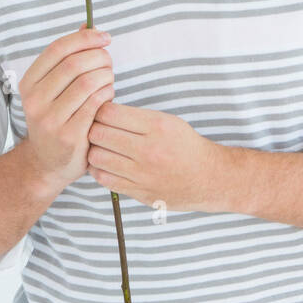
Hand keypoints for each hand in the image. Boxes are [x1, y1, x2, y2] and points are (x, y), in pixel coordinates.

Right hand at [18, 24, 114, 191]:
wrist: (48, 162)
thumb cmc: (57, 117)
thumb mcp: (54, 87)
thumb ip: (69, 57)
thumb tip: (87, 25)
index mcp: (29, 82)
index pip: (58, 49)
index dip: (85, 38)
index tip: (104, 37)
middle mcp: (35, 100)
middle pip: (76, 63)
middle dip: (100, 57)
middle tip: (109, 62)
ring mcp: (50, 119)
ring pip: (89, 82)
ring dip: (107, 76)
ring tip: (108, 80)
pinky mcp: (69, 135)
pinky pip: (96, 103)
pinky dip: (108, 94)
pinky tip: (108, 95)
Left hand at [85, 101, 226, 212]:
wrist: (208, 178)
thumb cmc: (186, 146)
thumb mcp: (167, 121)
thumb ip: (136, 117)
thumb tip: (101, 111)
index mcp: (156, 126)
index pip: (109, 113)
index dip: (99, 110)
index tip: (102, 113)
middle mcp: (148, 149)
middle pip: (98, 134)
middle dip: (93, 129)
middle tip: (97, 129)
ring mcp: (143, 173)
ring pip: (96, 157)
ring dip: (94, 150)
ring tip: (102, 148)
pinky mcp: (139, 192)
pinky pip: (104, 179)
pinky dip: (99, 170)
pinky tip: (106, 164)